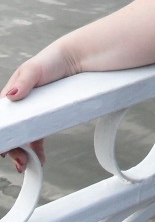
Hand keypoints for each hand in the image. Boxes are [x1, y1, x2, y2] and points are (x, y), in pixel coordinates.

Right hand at [1, 48, 72, 172]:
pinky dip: (35, 149)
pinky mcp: (46, 115)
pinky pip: (37, 136)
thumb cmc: (54, 59)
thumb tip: (12, 94)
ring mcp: (33, 111)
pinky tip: (38, 158)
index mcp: (11, 94)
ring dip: (21, 152)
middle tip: (20, 161)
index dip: (2, 135)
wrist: (80, 58)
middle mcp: (20, 104)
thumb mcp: (35, 67)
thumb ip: (24, 80)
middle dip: (12, 149)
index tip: (3, 149)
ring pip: (22, 136)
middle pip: (11, 131)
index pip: (2, 120)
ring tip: (26, 164)